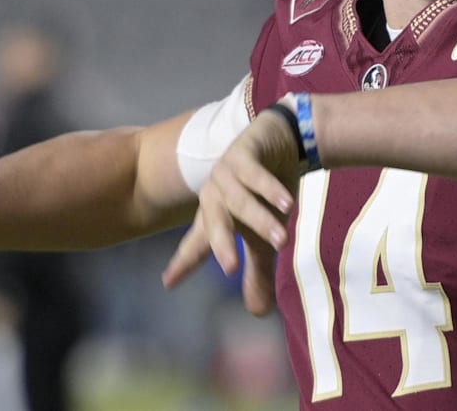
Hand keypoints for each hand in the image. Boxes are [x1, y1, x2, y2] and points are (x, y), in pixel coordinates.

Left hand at [161, 107, 300, 315]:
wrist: (285, 142)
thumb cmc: (268, 192)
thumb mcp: (264, 235)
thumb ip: (258, 271)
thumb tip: (257, 313)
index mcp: (214, 215)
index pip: (198, 244)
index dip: (185, 262)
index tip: (168, 283)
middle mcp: (214, 194)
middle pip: (214, 223)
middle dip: (221, 245)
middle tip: (231, 269)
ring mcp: (226, 172)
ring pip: (242, 201)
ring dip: (261, 220)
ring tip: (281, 242)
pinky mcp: (243, 152)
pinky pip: (256, 175)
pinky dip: (271, 190)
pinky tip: (287, 205)